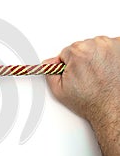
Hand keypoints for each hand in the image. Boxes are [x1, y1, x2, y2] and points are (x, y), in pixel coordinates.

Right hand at [43, 36, 119, 155]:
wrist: (113, 110)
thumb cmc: (90, 102)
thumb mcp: (60, 91)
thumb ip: (48, 75)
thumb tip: (42, 67)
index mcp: (77, 54)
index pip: (65, 52)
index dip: (66, 65)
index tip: (71, 73)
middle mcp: (96, 46)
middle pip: (81, 48)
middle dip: (80, 62)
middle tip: (85, 79)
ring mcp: (113, 47)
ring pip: (97, 47)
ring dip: (96, 60)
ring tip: (98, 78)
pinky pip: (112, 49)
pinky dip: (110, 58)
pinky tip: (109, 73)